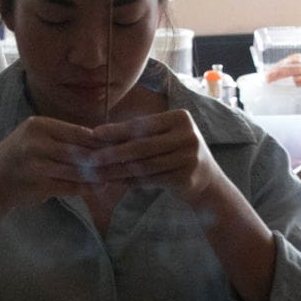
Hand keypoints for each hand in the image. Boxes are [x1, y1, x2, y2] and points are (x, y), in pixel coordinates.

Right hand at [0, 117, 111, 217]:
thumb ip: (64, 138)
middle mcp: (37, 143)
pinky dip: (85, 189)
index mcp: (39, 126)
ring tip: (111, 177)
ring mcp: (37, 165)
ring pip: (78, 170)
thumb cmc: (21, 157)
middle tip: (121, 164)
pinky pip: (70, 187)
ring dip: (96, 176)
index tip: (118, 146)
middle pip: (80, 152)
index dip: (100, 141)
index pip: (79, 132)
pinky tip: (96, 189)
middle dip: (101, 160)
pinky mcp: (39, 185)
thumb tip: (102, 140)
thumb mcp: (37, 138)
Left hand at [87, 111, 225, 205]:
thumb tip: (102, 135)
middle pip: (142, 146)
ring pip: (145, 165)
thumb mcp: (166, 136)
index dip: (117, 130)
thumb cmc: (178, 154)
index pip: (142, 125)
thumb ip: (141, 134)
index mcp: (181, 118)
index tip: (95, 134)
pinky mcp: (187, 178)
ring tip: (100, 173)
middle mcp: (188, 135)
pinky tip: (117, 182)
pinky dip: (132, 182)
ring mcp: (189, 157)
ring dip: (119, 170)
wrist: (208, 180)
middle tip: (92, 158)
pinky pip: (152, 180)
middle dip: (114, 153)